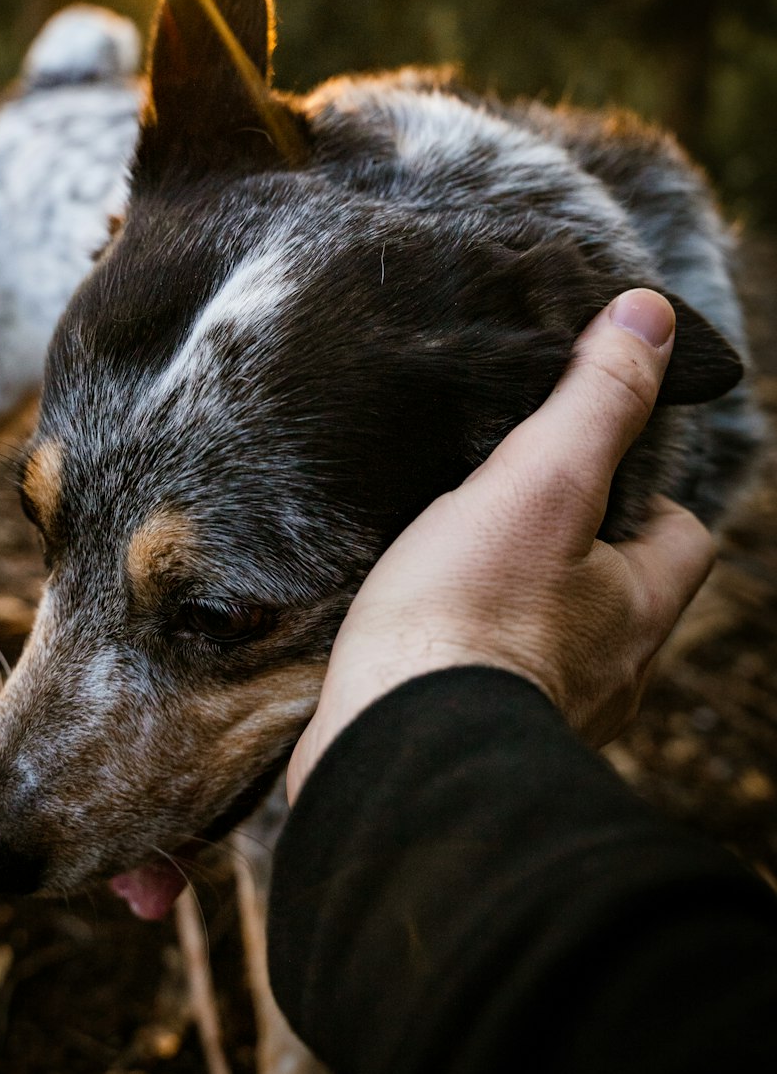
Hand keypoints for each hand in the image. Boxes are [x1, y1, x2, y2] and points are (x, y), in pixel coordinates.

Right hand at [288, 289, 715, 803]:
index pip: (682, 537)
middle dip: (578, 556)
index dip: (647, 496)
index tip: (589, 467)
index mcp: (640, 611)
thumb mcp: (539, 483)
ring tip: (452, 564)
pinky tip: (415, 632)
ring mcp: (548, 719)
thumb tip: (651, 315)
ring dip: (519, 608)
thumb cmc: (469, 618)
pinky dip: (468, 656)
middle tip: (508, 511)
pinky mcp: (476, 745)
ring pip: (555, 645)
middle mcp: (612, 676)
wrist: (391, 757)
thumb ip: (595, 402)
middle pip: (620, 595)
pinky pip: (492, 686)